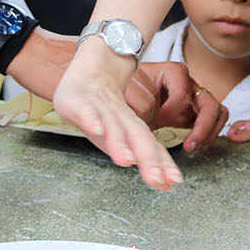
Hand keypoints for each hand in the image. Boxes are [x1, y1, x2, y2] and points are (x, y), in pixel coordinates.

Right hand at [46, 34, 183, 190]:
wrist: (90, 67)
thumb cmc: (105, 107)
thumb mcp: (124, 129)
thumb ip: (145, 152)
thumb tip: (168, 182)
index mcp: (131, 126)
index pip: (149, 145)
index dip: (160, 163)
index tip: (172, 181)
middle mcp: (119, 117)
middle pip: (135, 136)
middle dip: (146, 158)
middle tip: (155, 178)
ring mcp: (99, 106)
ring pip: (112, 125)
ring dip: (119, 143)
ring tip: (127, 160)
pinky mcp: (77, 99)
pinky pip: (85, 110)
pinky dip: (91, 119)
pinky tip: (97, 129)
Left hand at [135, 61, 227, 151]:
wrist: (128, 92)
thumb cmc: (128, 88)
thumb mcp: (128, 92)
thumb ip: (139, 103)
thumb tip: (148, 117)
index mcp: (173, 72)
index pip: (182, 93)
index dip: (169, 113)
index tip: (153, 124)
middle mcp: (188, 83)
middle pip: (209, 102)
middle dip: (202, 126)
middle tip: (189, 145)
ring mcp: (194, 97)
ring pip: (217, 112)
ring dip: (209, 132)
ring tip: (194, 146)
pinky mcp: (195, 112)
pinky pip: (213, 122)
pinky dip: (208, 135)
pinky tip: (195, 145)